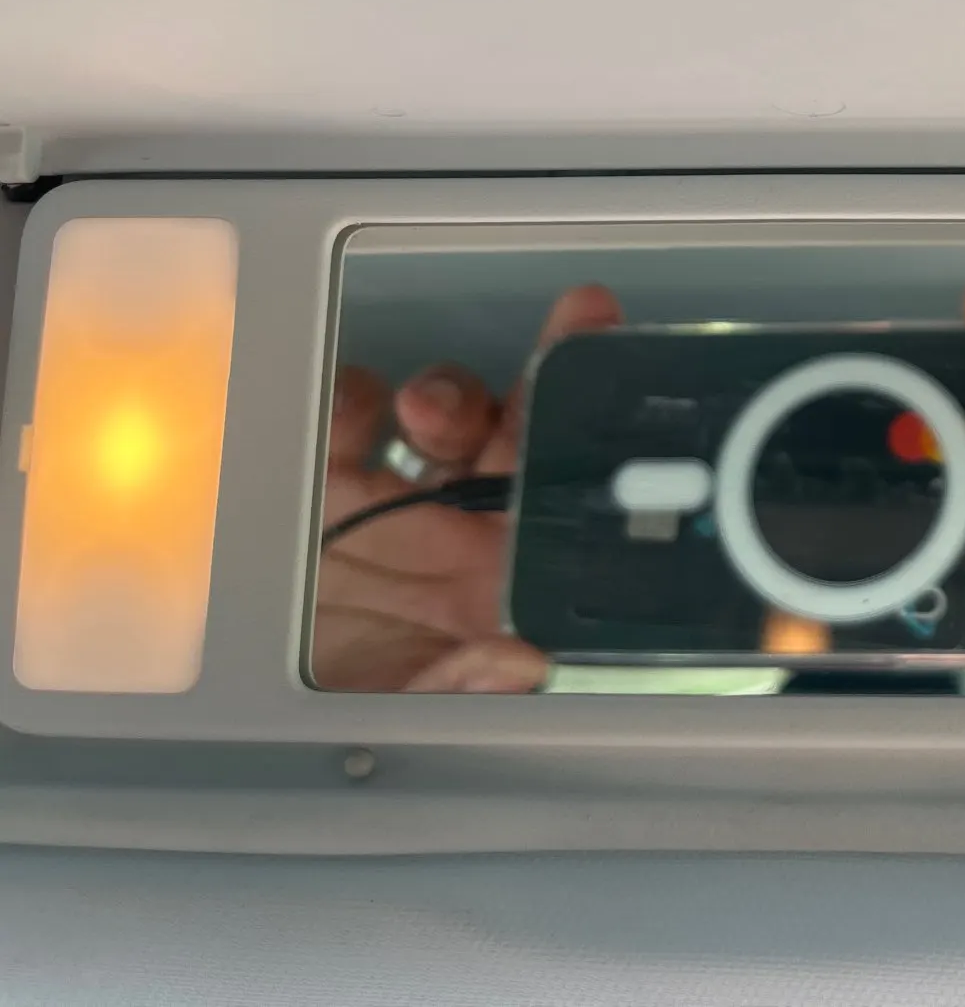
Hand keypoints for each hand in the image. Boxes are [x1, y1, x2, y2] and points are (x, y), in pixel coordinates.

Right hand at [312, 284, 623, 692]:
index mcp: (514, 576)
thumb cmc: (355, 710)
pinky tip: (356, 415)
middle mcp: (473, 523)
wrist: (252, 706)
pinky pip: (355, 413)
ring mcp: (405, 492)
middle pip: (531, 427)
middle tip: (584, 319)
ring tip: (428, 414)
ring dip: (453, 396)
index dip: (613, 441)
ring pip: (451, 411)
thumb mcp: (408, 716)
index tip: (641, 398)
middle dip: (564, 365)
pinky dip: (358, 396)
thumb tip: (519, 664)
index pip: (580, 494)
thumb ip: (460, 691)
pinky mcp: (328, 475)